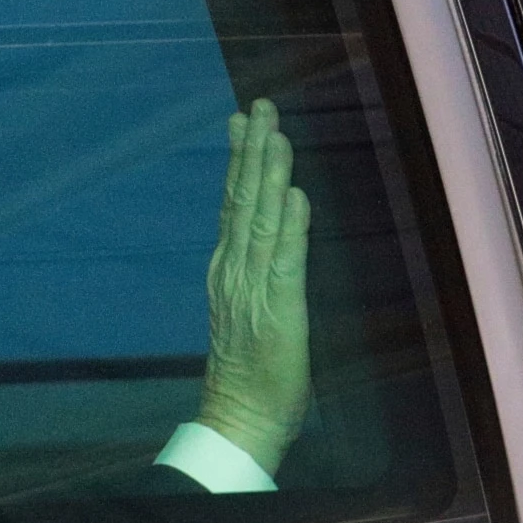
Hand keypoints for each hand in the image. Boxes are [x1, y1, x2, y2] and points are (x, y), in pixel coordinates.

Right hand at [196, 98, 311, 474]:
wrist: (239, 415)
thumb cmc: (249, 366)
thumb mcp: (244, 304)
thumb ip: (249, 262)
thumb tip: (266, 219)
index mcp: (227, 267)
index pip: (233, 203)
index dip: (239, 159)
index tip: (242, 119)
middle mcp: (234, 269)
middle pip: (243, 200)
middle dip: (252, 150)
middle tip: (259, 106)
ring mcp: (253, 287)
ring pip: (260, 219)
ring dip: (269, 174)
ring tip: (275, 134)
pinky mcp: (279, 308)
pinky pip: (284, 259)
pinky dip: (290, 225)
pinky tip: (295, 195)